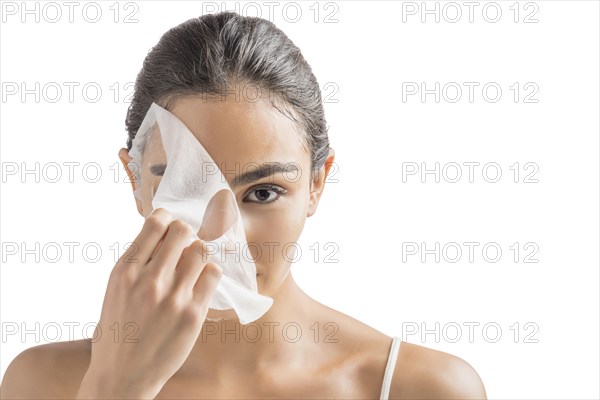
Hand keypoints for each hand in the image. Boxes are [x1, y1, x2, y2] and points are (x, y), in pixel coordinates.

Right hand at [77, 208, 222, 398]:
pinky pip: (212, 275)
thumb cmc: (117, 332)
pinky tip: (199, 283)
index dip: (166, 220)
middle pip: (182, 231)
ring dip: (198, 254)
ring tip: (191, 268)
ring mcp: (173, 297)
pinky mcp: (193, 313)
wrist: (122, 375)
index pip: (155, 224)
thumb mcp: (115, 290)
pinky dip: (208, 273)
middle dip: (185, 234)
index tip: (169, 227)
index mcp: (125, 272)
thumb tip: (163, 235)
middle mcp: (149, 280)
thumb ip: (137, 263)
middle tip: (183, 247)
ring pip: (201, 250)